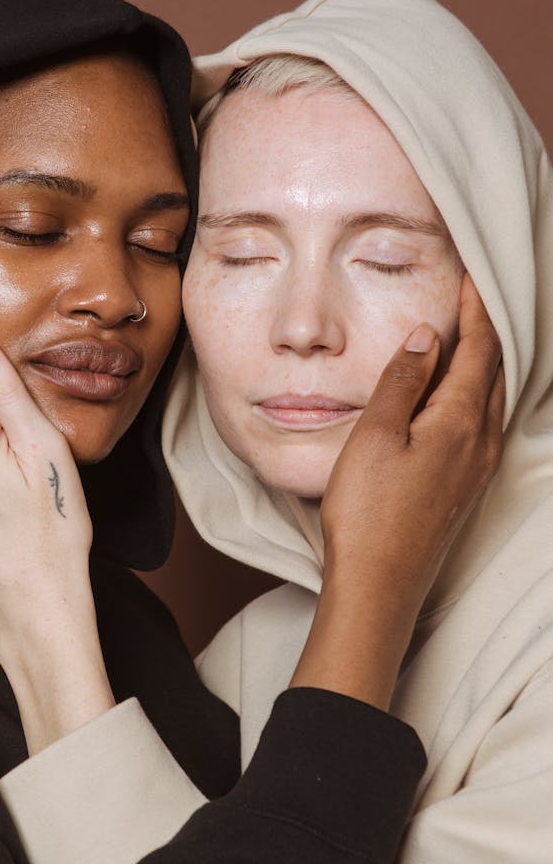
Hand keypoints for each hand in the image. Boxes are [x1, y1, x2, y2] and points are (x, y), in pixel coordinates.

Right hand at [292, 276, 503, 707]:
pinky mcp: (464, 487)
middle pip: (495, 372)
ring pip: (492, 398)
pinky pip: (483, 423)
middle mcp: (479, 443)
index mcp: (459, 422)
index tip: (471, 278)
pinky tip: (458, 396)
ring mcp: (475, 468)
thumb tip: (427, 336)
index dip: (475, 312)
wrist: (379, 585)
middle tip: (473, 298)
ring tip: (468, 336)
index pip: (479, 351)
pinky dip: (476, 393)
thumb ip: (402, 381)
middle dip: (486, 331)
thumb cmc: (369, 513)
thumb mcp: (375, 435)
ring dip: (485, 362)